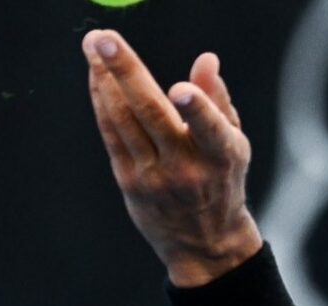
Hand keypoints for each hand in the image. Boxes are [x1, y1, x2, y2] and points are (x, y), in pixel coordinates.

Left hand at [81, 29, 261, 286]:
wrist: (204, 242)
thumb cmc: (222, 181)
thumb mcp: (233, 145)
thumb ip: (218, 101)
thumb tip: (207, 60)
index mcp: (222, 157)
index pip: (210, 130)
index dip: (197, 110)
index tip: (180, 90)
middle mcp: (187, 168)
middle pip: (152, 115)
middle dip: (127, 73)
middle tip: (107, 40)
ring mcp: (155, 176)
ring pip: (125, 121)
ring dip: (105, 79)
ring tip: (94, 45)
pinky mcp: (130, 182)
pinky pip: (112, 134)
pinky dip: (103, 102)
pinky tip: (97, 77)